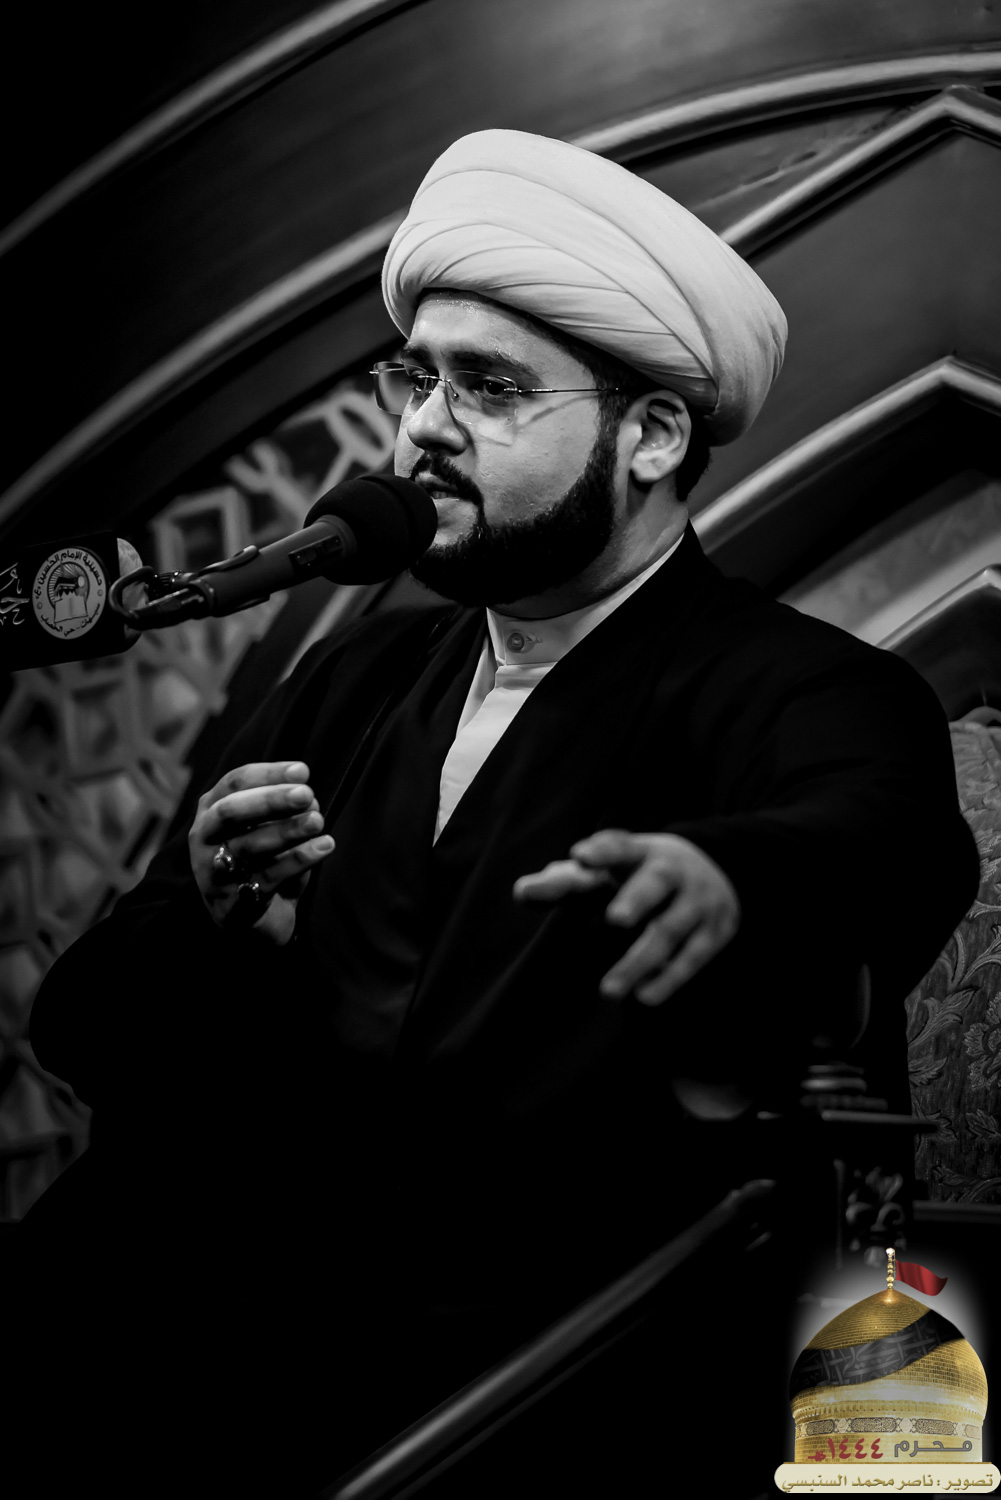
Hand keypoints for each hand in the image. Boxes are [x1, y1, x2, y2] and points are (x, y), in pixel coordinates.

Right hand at [189, 761, 334, 945]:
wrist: (253, 923)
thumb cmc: (262, 862)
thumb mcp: (269, 829)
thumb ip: (285, 810)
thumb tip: (310, 800)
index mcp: (211, 810)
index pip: (234, 783)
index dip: (268, 774)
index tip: (303, 771)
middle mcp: (204, 838)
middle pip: (231, 811)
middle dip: (270, 800)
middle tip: (307, 794)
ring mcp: (212, 871)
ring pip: (248, 846)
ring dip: (287, 830)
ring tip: (318, 821)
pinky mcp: (231, 902)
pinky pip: (267, 877)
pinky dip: (298, 860)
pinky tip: (324, 846)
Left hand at [513, 829, 739, 1003]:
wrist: (715, 871)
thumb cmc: (639, 875)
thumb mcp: (609, 869)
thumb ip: (565, 881)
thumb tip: (521, 893)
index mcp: (640, 851)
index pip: (619, 846)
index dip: (602, 851)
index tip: (579, 856)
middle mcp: (672, 871)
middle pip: (654, 883)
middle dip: (636, 899)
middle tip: (615, 919)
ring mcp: (697, 900)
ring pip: (670, 929)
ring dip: (640, 960)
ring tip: (608, 990)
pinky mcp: (714, 930)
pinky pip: (693, 957)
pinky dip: (669, 978)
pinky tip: (644, 996)